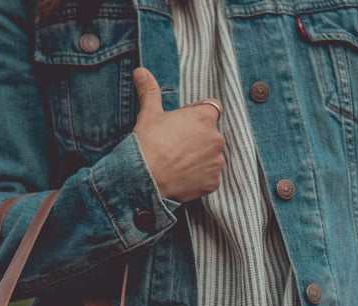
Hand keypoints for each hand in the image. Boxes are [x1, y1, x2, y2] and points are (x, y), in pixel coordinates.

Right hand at [132, 66, 224, 201]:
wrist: (144, 178)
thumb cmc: (147, 142)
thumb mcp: (149, 113)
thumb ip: (150, 90)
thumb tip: (140, 71)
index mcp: (205, 117)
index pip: (212, 108)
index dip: (197, 113)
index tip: (181, 123)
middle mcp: (217, 138)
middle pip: (211, 134)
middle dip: (197, 138)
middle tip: (174, 145)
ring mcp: (216, 162)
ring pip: (211, 156)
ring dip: (199, 157)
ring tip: (177, 162)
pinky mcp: (213, 183)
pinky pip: (209, 176)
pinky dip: (199, 177)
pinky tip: (181, 176)